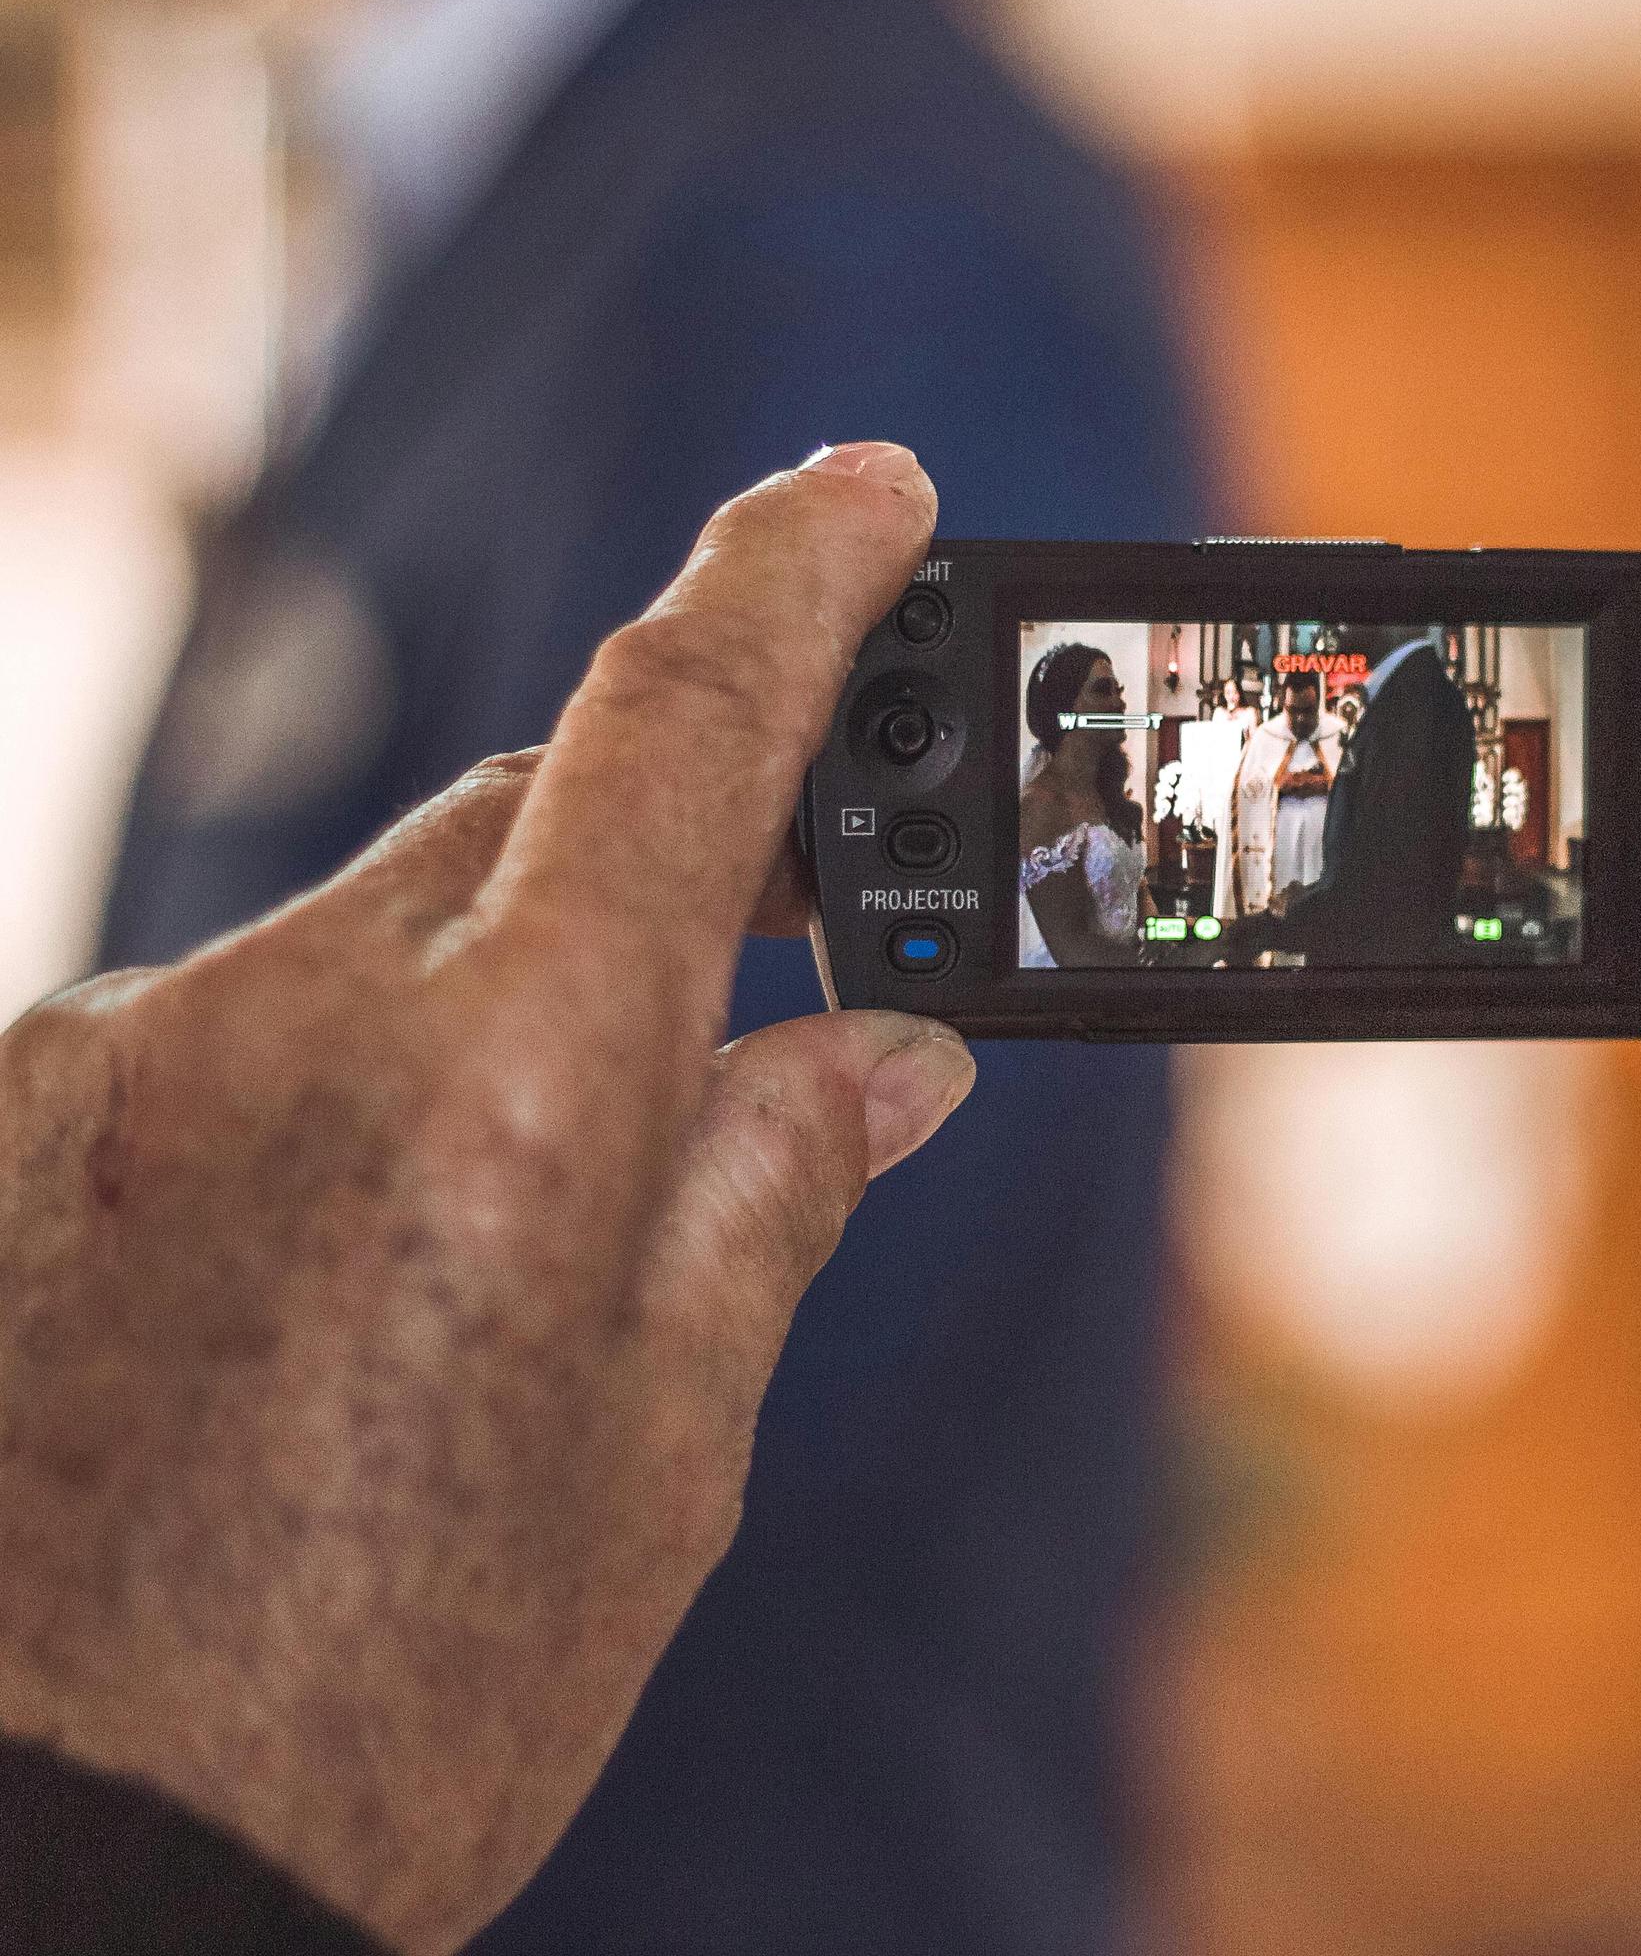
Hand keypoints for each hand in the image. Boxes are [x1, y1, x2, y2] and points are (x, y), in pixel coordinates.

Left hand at [0, 445, 975, 1954]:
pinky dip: (307, 1087)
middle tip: (746, 965)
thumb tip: (885, 1059)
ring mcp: (110, 1056)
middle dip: (654, 861)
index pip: (684, 730)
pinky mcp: (2, 1111)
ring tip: (461, 1242)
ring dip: (458, 1010)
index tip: (867, 491)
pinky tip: (303, 1270)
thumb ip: (768, 1195)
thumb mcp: (653, 1460)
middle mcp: (292, 1018)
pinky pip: (213, 1023)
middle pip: (528, 808)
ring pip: (362, 926)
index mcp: (515, 1092)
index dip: (794, 577)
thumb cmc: (378, 1704)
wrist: (33, 1877)